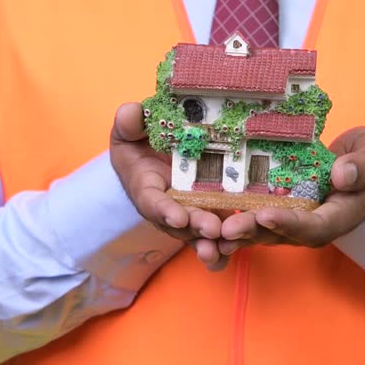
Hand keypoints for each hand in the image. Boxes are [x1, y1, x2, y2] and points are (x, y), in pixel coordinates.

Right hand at [109, 103, 226, 267]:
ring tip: (223, 249)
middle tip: (212, 230)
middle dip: (196, 227)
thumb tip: (130, 113)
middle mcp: (168, 206)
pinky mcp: (210, 211)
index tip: (176, 217)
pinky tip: (234, 251)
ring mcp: (190, 212)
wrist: (155, 152)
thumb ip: (130, 122)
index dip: (164, 210)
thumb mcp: (130, 128)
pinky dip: (223, 246)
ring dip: (211, 242)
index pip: (153, 201)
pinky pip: (217, 231)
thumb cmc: (139, 141)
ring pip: (199, 232)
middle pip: (181, 222)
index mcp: (146, 187)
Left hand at [218, 126, 364, 253]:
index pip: (312, 227)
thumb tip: (341, 175)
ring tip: (208, 230)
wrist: (361, 166)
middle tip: (225, 228)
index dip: (288, 223)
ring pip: (261, 232)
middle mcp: (311, 225)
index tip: (266, 214)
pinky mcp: (276, 213)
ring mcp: (291, 222)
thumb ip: (364, 166)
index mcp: (337, 216)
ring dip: (235, 232)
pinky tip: (204, 222)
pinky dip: (229, 224)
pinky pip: (252, 222)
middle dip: (252, 231)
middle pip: (280, 234)